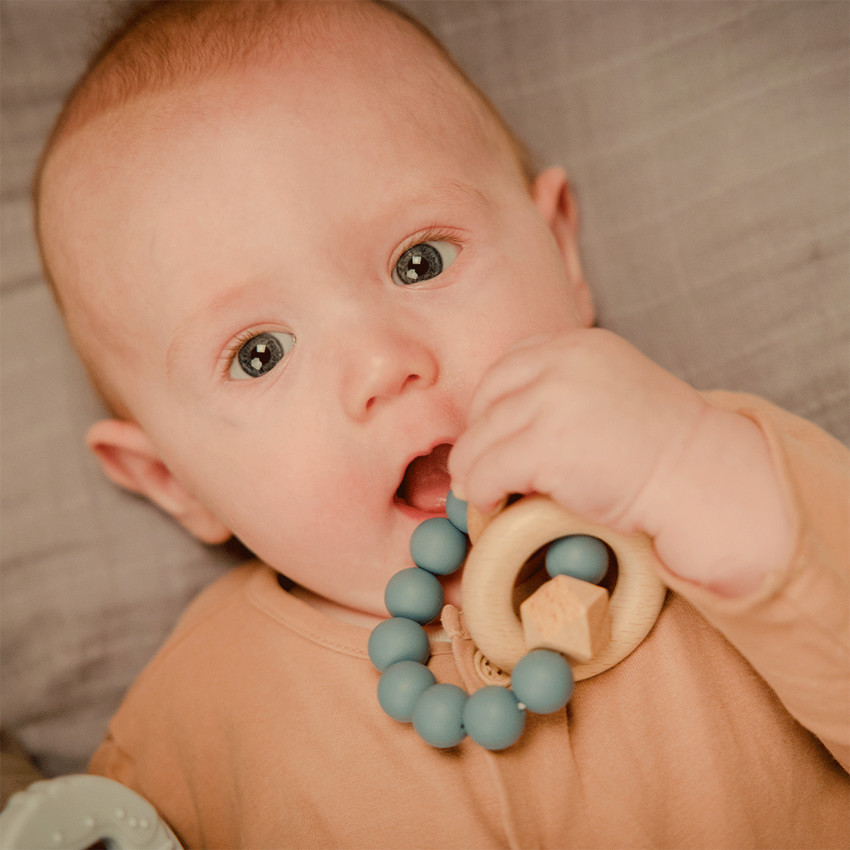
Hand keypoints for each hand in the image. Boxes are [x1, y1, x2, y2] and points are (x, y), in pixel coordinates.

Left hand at [450, 328, 706, 530]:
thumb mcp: (613, 388)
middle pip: (486, 398)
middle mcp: (561, 362)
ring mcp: (552, 401)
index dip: (492, 404)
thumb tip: (504, 421)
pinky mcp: (545, 446)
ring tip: (481, 492)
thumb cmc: (661, 446)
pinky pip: (486, 472)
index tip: (495, 434)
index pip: (508, 366)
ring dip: (472, 470)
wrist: (702, 477)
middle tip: (480, 467)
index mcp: (578, 344)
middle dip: (478, 436)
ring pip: (479, 438)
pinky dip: (480, 492)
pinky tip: (492, 505)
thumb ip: (566, 389)